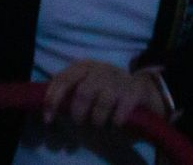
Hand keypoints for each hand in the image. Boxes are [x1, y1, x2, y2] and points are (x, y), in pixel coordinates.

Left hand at [38, 59, 168, 128]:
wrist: (144, 91)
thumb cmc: (108, 94)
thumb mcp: (86, 90)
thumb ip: (69, 97)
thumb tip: (51, 115)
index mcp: (84, 67)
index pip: (63, 79)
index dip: (53, 99)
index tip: (48, 119)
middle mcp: (101, 69)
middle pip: (83, 91)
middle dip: (78, 112)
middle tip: (79, 123)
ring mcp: (120, 78)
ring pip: (104, 100)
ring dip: (98, 118)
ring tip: (99, 125)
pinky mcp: (137, 89)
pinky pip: (124, 105)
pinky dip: (118, 118)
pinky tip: (116, 123)